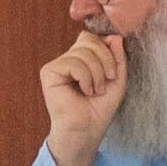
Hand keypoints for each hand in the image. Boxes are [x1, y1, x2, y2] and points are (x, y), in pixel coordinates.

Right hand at [34, 23, 124, 165]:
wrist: (87, 129)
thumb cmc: (99, 109)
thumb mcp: (117, 79)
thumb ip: (117, 57)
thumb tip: (115, 36)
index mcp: (80, 60)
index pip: (92, 38)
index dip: (106, 50)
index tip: (112, 72)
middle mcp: (67, 60)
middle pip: (89, 40)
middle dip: (105, 59)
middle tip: (108, 80)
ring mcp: (56, 65)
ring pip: (83, 52)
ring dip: (97, 73)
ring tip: (95, 91)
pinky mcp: (49, 72)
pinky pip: (73, 63)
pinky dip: (86, 78)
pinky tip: (84, 91)